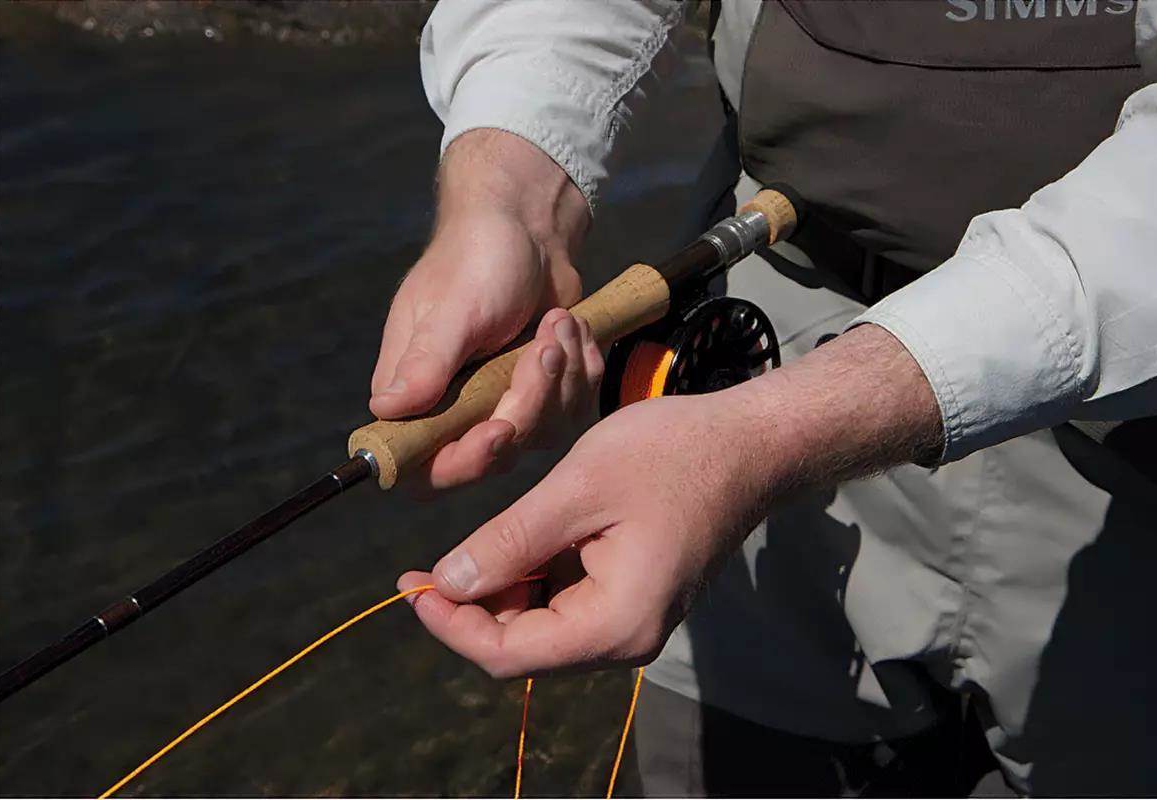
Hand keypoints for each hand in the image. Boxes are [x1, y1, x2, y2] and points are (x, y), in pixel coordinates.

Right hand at [369, 129, 599, 489]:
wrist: (529, 227)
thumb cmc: (477, 257)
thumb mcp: (453, 308)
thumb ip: (425, 362)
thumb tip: (386, 410)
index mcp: (417, 394)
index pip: (426, 465)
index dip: (464, 462)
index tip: (499, 428)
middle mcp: (456, 408)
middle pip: (497, 454)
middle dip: (531, 401)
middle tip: (544, 347)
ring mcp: (503, 402)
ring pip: (544, 432)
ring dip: (562, 375)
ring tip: (557, 321)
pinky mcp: (545, 392)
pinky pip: (574, 409)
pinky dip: (582, 367)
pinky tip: (572, 327)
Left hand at [394, 324, 943, 676]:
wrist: (748, 444)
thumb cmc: (670, 455)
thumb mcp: (577, 489)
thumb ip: (509, 542)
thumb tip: (448, 583)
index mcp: (615, 622)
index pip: (509, 653)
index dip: (450, 625)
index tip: (408, 583)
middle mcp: (626, 636)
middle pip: (524, 647)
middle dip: (472, 609)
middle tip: (426, 565)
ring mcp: (633, 618)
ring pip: (543, 625)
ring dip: (502, 591)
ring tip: (475, 544)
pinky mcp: (635, 596)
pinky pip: (568, 602)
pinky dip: (533, 576)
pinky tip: (518, 538)